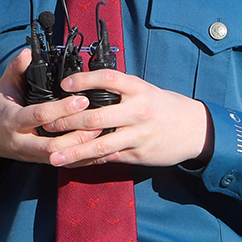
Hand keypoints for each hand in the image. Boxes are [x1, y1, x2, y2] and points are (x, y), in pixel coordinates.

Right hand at [0, 49, 101, 175]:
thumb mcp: (3, 86)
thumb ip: (15, 68)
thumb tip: (28, 52)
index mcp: (13, 121)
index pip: (40, 116)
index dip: (62, 109)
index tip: (82, 99)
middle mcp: (22, 141)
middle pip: (53, 146)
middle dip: (77, 136)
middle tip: (99, 122)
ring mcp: (31, 155)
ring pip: (61, 158)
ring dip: (83, 150)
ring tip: (103, 136)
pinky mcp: (40, 161)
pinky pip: (64, 164)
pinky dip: (82, 160)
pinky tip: (100, 153)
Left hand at [44, 69, 212, 169]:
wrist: (195, 129)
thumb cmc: (163, 105)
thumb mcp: (144, 90)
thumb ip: (119, 90)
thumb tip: (84, 87)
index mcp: (138, 89)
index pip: (108, 79)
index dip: (85, 80)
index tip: (64, 84)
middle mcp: (137, 111)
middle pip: (96, 116)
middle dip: (68, 121)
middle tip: (47, 123)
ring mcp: (138, 135)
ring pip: (100, 144)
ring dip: (74, 151)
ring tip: (52, 155)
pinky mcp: (138, 155)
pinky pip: (109, 158)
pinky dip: (89, 161)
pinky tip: (72, 163)